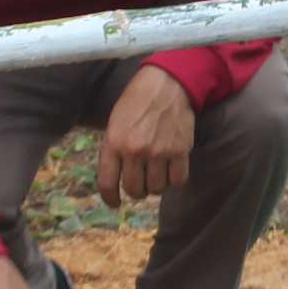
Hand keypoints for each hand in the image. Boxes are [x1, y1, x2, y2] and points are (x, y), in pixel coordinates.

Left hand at [97, 66, 197, 203]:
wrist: (167, 84)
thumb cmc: (137, 102)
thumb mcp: (115, 123)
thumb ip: (113, 150)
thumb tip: (114, 178)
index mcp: (114, 143)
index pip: (107, 183)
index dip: (110, 198)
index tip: (115, 203)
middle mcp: (135, 151)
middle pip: (135, 190)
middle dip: (137, 190)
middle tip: (141, 181)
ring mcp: (159, 152)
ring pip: (156, 189)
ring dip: (156, 185)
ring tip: (157, 172)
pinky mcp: (180, 151)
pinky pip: (177, 181)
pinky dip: (174, 179)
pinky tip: (172, 168)